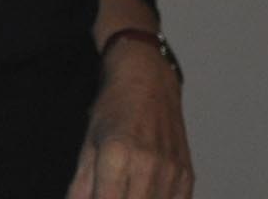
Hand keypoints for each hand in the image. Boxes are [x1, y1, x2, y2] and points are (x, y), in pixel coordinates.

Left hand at [64, 39, 192, 198]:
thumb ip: (81, 185)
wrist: (148, 80)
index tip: (95, 197)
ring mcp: (171, 172)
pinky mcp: (186, 175)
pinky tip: (145, 191)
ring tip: (125, 189)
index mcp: (117, 156)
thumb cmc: (113, 109)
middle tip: (108, 191)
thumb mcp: (88, 144)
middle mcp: (147, 165)